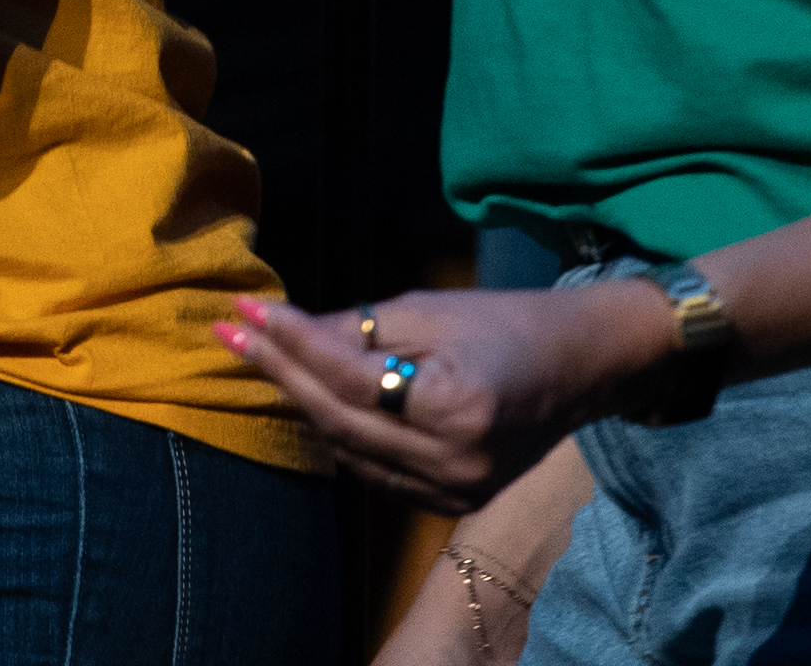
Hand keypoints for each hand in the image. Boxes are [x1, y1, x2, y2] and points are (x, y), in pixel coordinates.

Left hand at [227, 283, 666, 514]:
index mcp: (458, 408)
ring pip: (349, 450)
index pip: (351, 377)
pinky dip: (339, 432)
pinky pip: (374, 469)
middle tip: (230, 332)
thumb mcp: (430, 309)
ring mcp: (454, 489)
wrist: (580, 367)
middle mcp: (456, 461)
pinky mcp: (452, 501)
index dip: (292, 343)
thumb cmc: (506, 322)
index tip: (246, 311)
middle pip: (340, 420)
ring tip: (260, 355)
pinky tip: (310, 395)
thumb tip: (285, 329)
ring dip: (302, 402)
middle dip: (280, 372)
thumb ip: (356, 327)